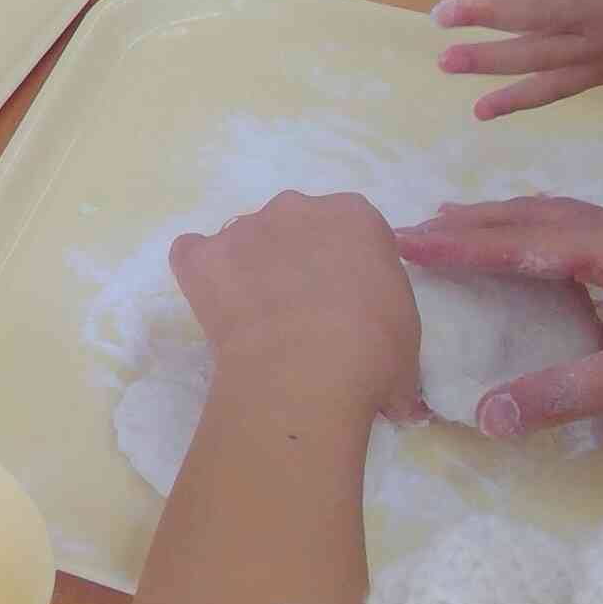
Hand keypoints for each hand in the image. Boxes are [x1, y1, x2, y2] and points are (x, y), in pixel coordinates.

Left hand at [166, 191, 422, 419]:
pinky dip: (202, 276)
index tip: (348, 305)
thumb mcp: (407, 343)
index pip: (351, 232)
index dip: (347, 269)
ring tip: (259, 323)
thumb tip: (395, 396)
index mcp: (354, 217)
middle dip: (298, 262)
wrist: (307, 369)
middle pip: (295, 228)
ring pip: (246, 242)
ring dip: (251, 271)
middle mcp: (297, 207)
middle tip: (304, 314)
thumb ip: (391, 337)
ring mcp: (244, 227)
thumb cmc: (372, 353)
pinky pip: (195, 255)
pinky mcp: (203, 255)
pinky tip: (216, 309)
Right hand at [396, 196, 602, 432]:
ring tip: (464, 228)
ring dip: (510, 222)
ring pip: (565, 218)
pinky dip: (545, 235)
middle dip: (475, 220)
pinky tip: (543, 258)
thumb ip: (562, 393)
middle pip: (537, 214)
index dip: (459, 243)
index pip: (520, 239)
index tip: (404, 238)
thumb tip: (485, 414)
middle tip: (418, 227)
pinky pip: (587, 232)